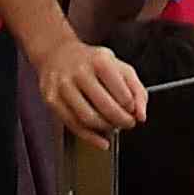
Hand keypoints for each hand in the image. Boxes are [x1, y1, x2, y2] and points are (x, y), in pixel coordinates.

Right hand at [34, 32, 150, 141]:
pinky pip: (73, 125)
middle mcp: (79, 71)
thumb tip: (141, 114)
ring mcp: (63, 85)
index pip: (122, 93)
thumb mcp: (119, 67)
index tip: (133, 111)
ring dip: (105, 128)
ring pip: (87, 118)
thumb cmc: (92, 62)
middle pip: (105, 107)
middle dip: (121, 121)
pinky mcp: (52, 99)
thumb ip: (136, 90)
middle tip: (127, 123)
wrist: (58, 54)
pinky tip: (101, 140)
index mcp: (100, 61)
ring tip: (113, 126)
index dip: (131, 108)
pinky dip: (90, 138)